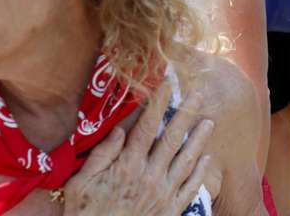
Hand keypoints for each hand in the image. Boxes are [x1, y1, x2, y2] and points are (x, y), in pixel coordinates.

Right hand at [64, 82, 213, 215]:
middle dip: (186, 115)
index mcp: (127, 166)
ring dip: (199, 140)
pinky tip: (207, 158)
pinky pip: (190, 188)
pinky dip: (200, 172)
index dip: (157, 104)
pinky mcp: (171, 210)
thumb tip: (118, 131)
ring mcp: (163, 194)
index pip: (146, 127)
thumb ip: (100, 156)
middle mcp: (149, 177)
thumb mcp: (80, 185)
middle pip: (172, 139)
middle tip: (198, 95)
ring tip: (209, 122)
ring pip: (186, 160)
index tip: (166, 85)